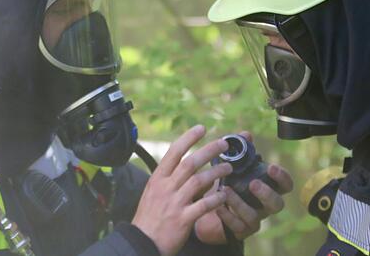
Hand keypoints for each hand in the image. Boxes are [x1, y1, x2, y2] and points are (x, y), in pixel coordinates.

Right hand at [132, 125, 232, 255]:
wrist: (141, 241)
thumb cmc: (148, 217)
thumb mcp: (152, 192)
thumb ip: (167, 179)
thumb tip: (181, 164)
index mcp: (158, 178)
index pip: (174, 151)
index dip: (188, 138)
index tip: (201, 128)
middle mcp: (166, 187)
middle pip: (190, 162)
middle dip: (209, 150)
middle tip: (223, 144)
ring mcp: (175, 203)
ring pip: (199, 181)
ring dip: (217, 172)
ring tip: (228, 167)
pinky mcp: (183, 219)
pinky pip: (204, 205)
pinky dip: (216, 198)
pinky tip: (224, 195)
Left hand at [194, 132, 293, 243]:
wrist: (210, 208)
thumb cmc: (228, 183)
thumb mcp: (233, 166)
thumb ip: (241, 151)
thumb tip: (246, 134)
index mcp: (267, 187)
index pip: (285, 185)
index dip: (282, 177)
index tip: (271, 167)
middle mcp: (264, 205)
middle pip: (277, 204)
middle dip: (266, 194)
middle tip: (253, 183)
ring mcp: (253, 219)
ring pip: (255, 217)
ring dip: (241, 203)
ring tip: (226, 189)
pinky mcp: (240, 230)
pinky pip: (237, 227)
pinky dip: (227, 216)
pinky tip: (218, 206)